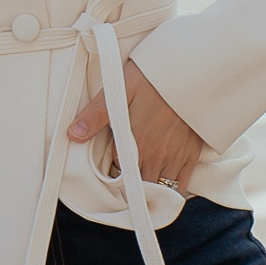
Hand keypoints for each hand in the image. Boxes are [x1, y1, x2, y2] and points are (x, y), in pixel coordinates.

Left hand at [70, 59, 203, 190]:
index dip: (112, 178)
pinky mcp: (192, 153)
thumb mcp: (120, 89)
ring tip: (142, 193)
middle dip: (131, 191)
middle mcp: (155, 155)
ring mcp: (176, 156)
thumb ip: (96, 114)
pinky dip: (173, 192)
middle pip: (140, 187)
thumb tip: (73, 134)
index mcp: (135, 142)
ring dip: (150, 193)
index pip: (118, 175)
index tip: (110, 176)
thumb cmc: (153, 77)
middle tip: (125, 188)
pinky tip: (166, 191)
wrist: (192, 71)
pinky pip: (182, 184)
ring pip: (160, 189)